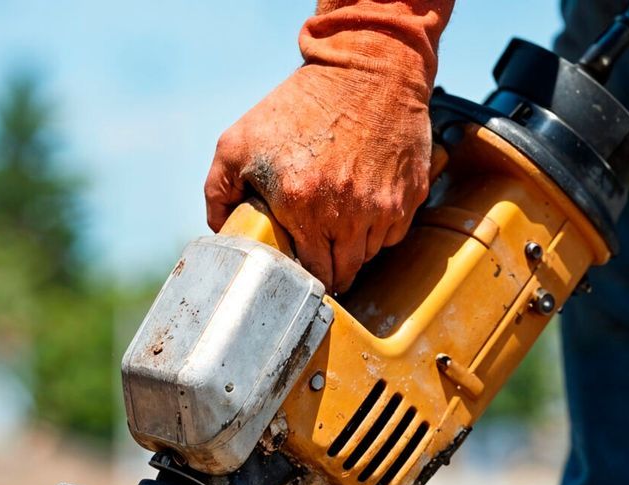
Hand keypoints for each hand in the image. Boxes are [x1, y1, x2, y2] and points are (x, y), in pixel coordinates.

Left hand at [204, 62, 432, 293]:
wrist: (368, 66)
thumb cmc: (300, 104)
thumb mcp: (238, 142)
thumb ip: (217, 192)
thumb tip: (220, 230)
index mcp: (303, 204)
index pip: (310, 273)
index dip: (302, 276)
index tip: (297, 267)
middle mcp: (348, 212)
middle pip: (344, 273)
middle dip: (329, 271)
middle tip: (316, 254)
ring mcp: (385, 205)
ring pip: (369, 256)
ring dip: (353, 249)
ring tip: (337, 224)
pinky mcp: (411, 194)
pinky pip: (393, 233)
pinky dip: (378, 229)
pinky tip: (362, 204)